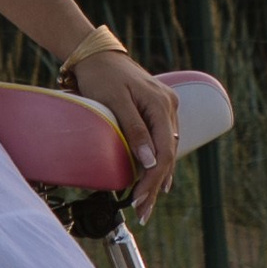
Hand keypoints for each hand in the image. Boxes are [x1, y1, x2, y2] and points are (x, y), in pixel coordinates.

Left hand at [69, 52, 180, 218]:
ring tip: (147, 202)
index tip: (139, 201)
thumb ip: (134, 130)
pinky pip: (163, 140)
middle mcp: (168, 107)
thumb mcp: (114, 102)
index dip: (153, 180)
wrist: (97, 54)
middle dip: (155, 186)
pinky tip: (157, 178)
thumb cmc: (102, 76)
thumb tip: (150, 162)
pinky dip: (159, 161)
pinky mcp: (158, 109)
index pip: (164, 153)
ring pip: (167, 150)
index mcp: (161, 105)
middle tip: (143, 213)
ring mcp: (165, 107)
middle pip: (168, 155)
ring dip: (158, 177)